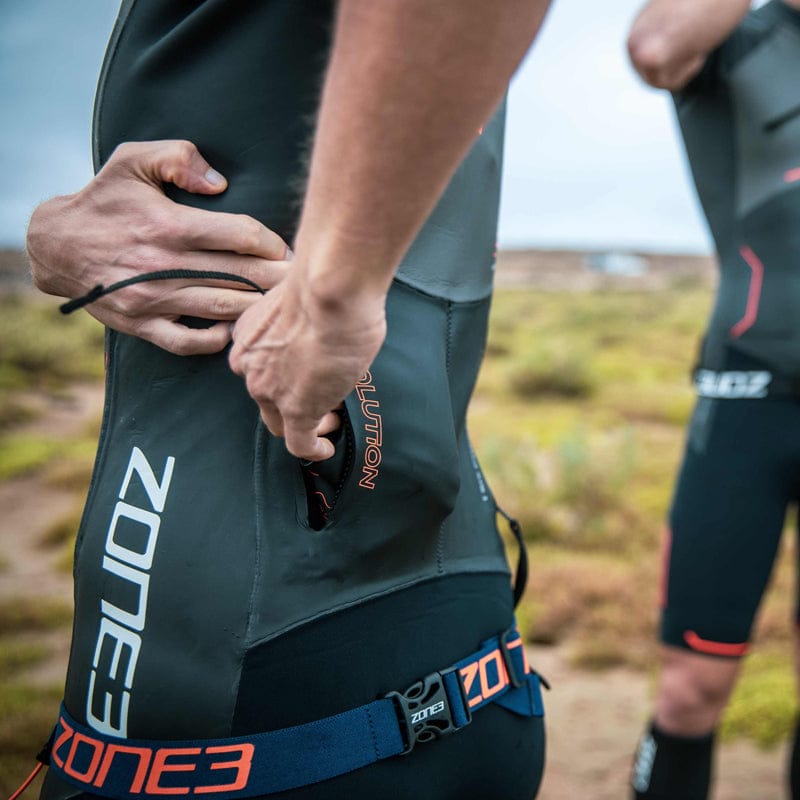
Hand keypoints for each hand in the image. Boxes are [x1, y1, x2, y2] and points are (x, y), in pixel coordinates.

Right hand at [26, 140, 289, 354]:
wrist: (56, 246)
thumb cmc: (104, 200)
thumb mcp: (133, 160)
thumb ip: (179, 158)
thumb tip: (220, 183)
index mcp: (168, 224)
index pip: (239, 235)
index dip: (271, 242)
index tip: (287, 249)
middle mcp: (165, 265)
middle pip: (240, 275)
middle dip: (278, 279)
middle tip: (304, 281)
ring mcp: (153, 299)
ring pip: (221, 309)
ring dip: (256, 309)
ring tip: (282, 308)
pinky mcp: (141, 324)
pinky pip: (187, 342)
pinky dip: (214, 341)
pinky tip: (234, 332)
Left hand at [229, 269, 386, 460]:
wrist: (329, 289)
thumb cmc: (323, 281)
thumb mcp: (302, 299)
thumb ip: (304, 320)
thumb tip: (326, 324)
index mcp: (249, 336)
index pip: (259, 367)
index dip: (283, 375)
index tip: (305, 375)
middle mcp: (250, 366)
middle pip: (265, 398)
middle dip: (291, 403)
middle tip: (320, 402)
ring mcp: (271, 391)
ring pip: (283, 421)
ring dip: (308, 422)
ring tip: (332, 420)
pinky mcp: (298, 411)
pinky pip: (300, 443)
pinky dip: (313, 449)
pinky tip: (326, 448)